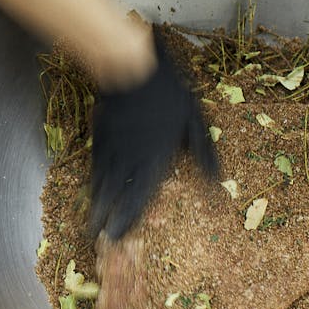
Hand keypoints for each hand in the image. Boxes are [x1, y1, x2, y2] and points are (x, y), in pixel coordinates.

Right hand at [89, 30, 218, 238]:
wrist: (131, 69)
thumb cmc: (168, 93)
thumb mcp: (195, 121)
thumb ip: (203, 153)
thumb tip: (218, 182)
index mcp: (156, 159)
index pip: (141, 196)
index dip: (130, 218)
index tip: (121, 236)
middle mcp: (132, 160)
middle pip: (118, 196)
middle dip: (109, 219)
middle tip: (100, 240)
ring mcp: (113, 149)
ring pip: (103, 184)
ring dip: (97, 207)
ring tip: (90, 227)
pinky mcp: (100, 137)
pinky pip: (95, 167)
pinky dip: (92, 184)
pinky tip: (91, 193)